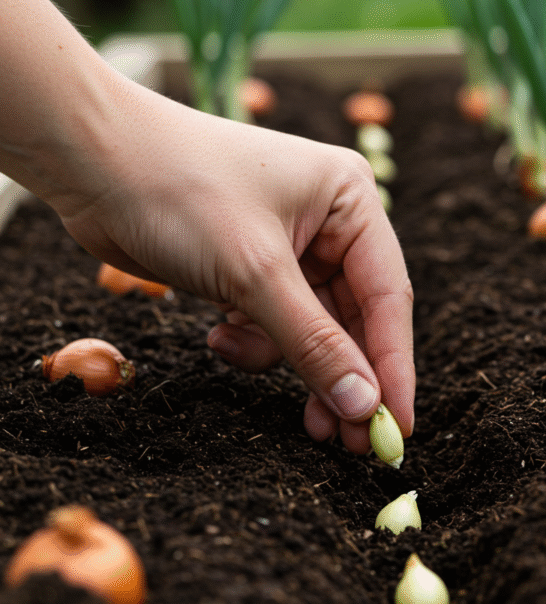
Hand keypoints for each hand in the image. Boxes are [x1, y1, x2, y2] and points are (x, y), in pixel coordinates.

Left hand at [59, 76, 414, 452]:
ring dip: (294, 365)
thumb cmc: (180, 192)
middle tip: (348, 443)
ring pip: (312, 327)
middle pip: (354, 317)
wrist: (90, 160)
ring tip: (282, 404)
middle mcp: (329, 222)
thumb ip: (313, 343)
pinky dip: (252, 342)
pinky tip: (219, 337)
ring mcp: (290, 245)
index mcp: (350, 200)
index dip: (394, 366)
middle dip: (345, 377)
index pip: (388, 295)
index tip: (398, 428)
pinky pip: (272, 322)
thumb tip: (364, 405)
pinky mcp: (251, 267)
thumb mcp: (254, 273)